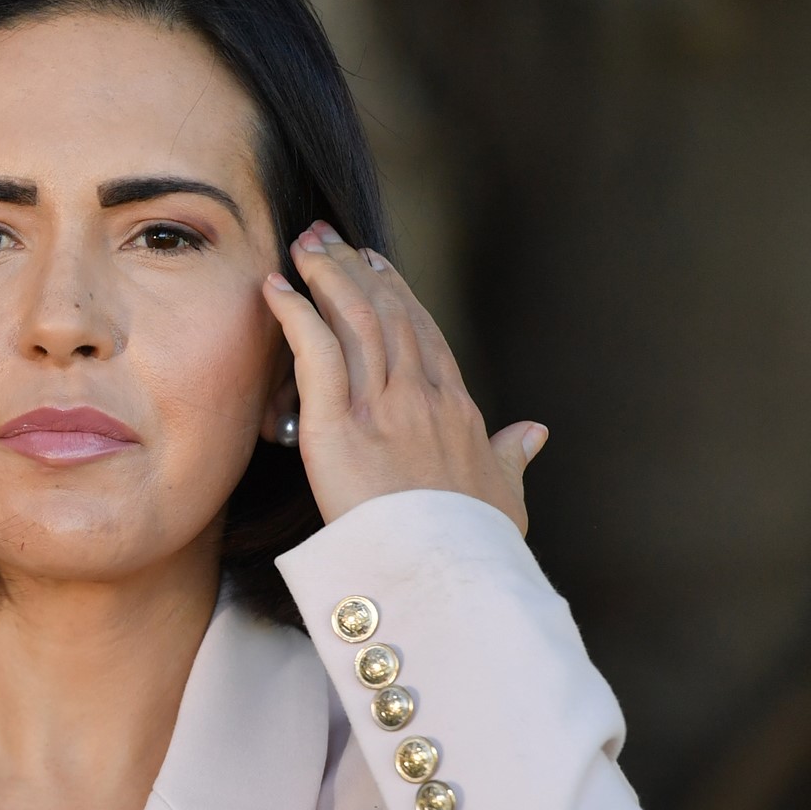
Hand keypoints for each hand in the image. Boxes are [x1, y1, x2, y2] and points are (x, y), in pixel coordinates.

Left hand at [261, 220, 547, 532]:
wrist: (447, 573)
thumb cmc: (474, 545)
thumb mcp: (506, 498)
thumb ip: (514, 458)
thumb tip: (534, 433)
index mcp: (456, 410)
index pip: (423, 335)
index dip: (397, 294)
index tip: (377, 264)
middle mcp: (420, 396)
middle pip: (385, 314)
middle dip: (355, 269)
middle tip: (329, 236)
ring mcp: (380, 406)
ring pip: (352, 320)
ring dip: (325, 276)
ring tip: (303, 245)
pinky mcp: (338, 424)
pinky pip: (314, 353)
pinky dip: (293, 315)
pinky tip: (275, 287)